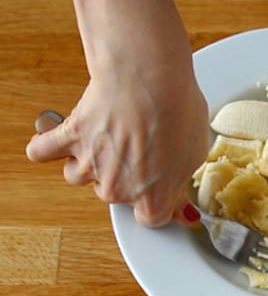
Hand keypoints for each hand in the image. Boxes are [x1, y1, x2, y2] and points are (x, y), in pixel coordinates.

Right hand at [26, 0, 207, 226]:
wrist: (149, 77)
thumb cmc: (178, 112)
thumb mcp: (196, 153)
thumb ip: (182, 179)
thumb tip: (180, 200)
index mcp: (152, 198)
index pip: (150, 218)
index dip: (157, 201)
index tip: (160, 188)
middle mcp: (117, 189)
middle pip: (115, 195)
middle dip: (125, 176)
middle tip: (139, 148)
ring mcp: (90, 165)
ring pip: (80, 175)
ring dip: (91, 161)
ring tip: (107, 137)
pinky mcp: (70, 138)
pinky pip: (43, 152)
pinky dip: (47, 147)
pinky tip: (55, 142)